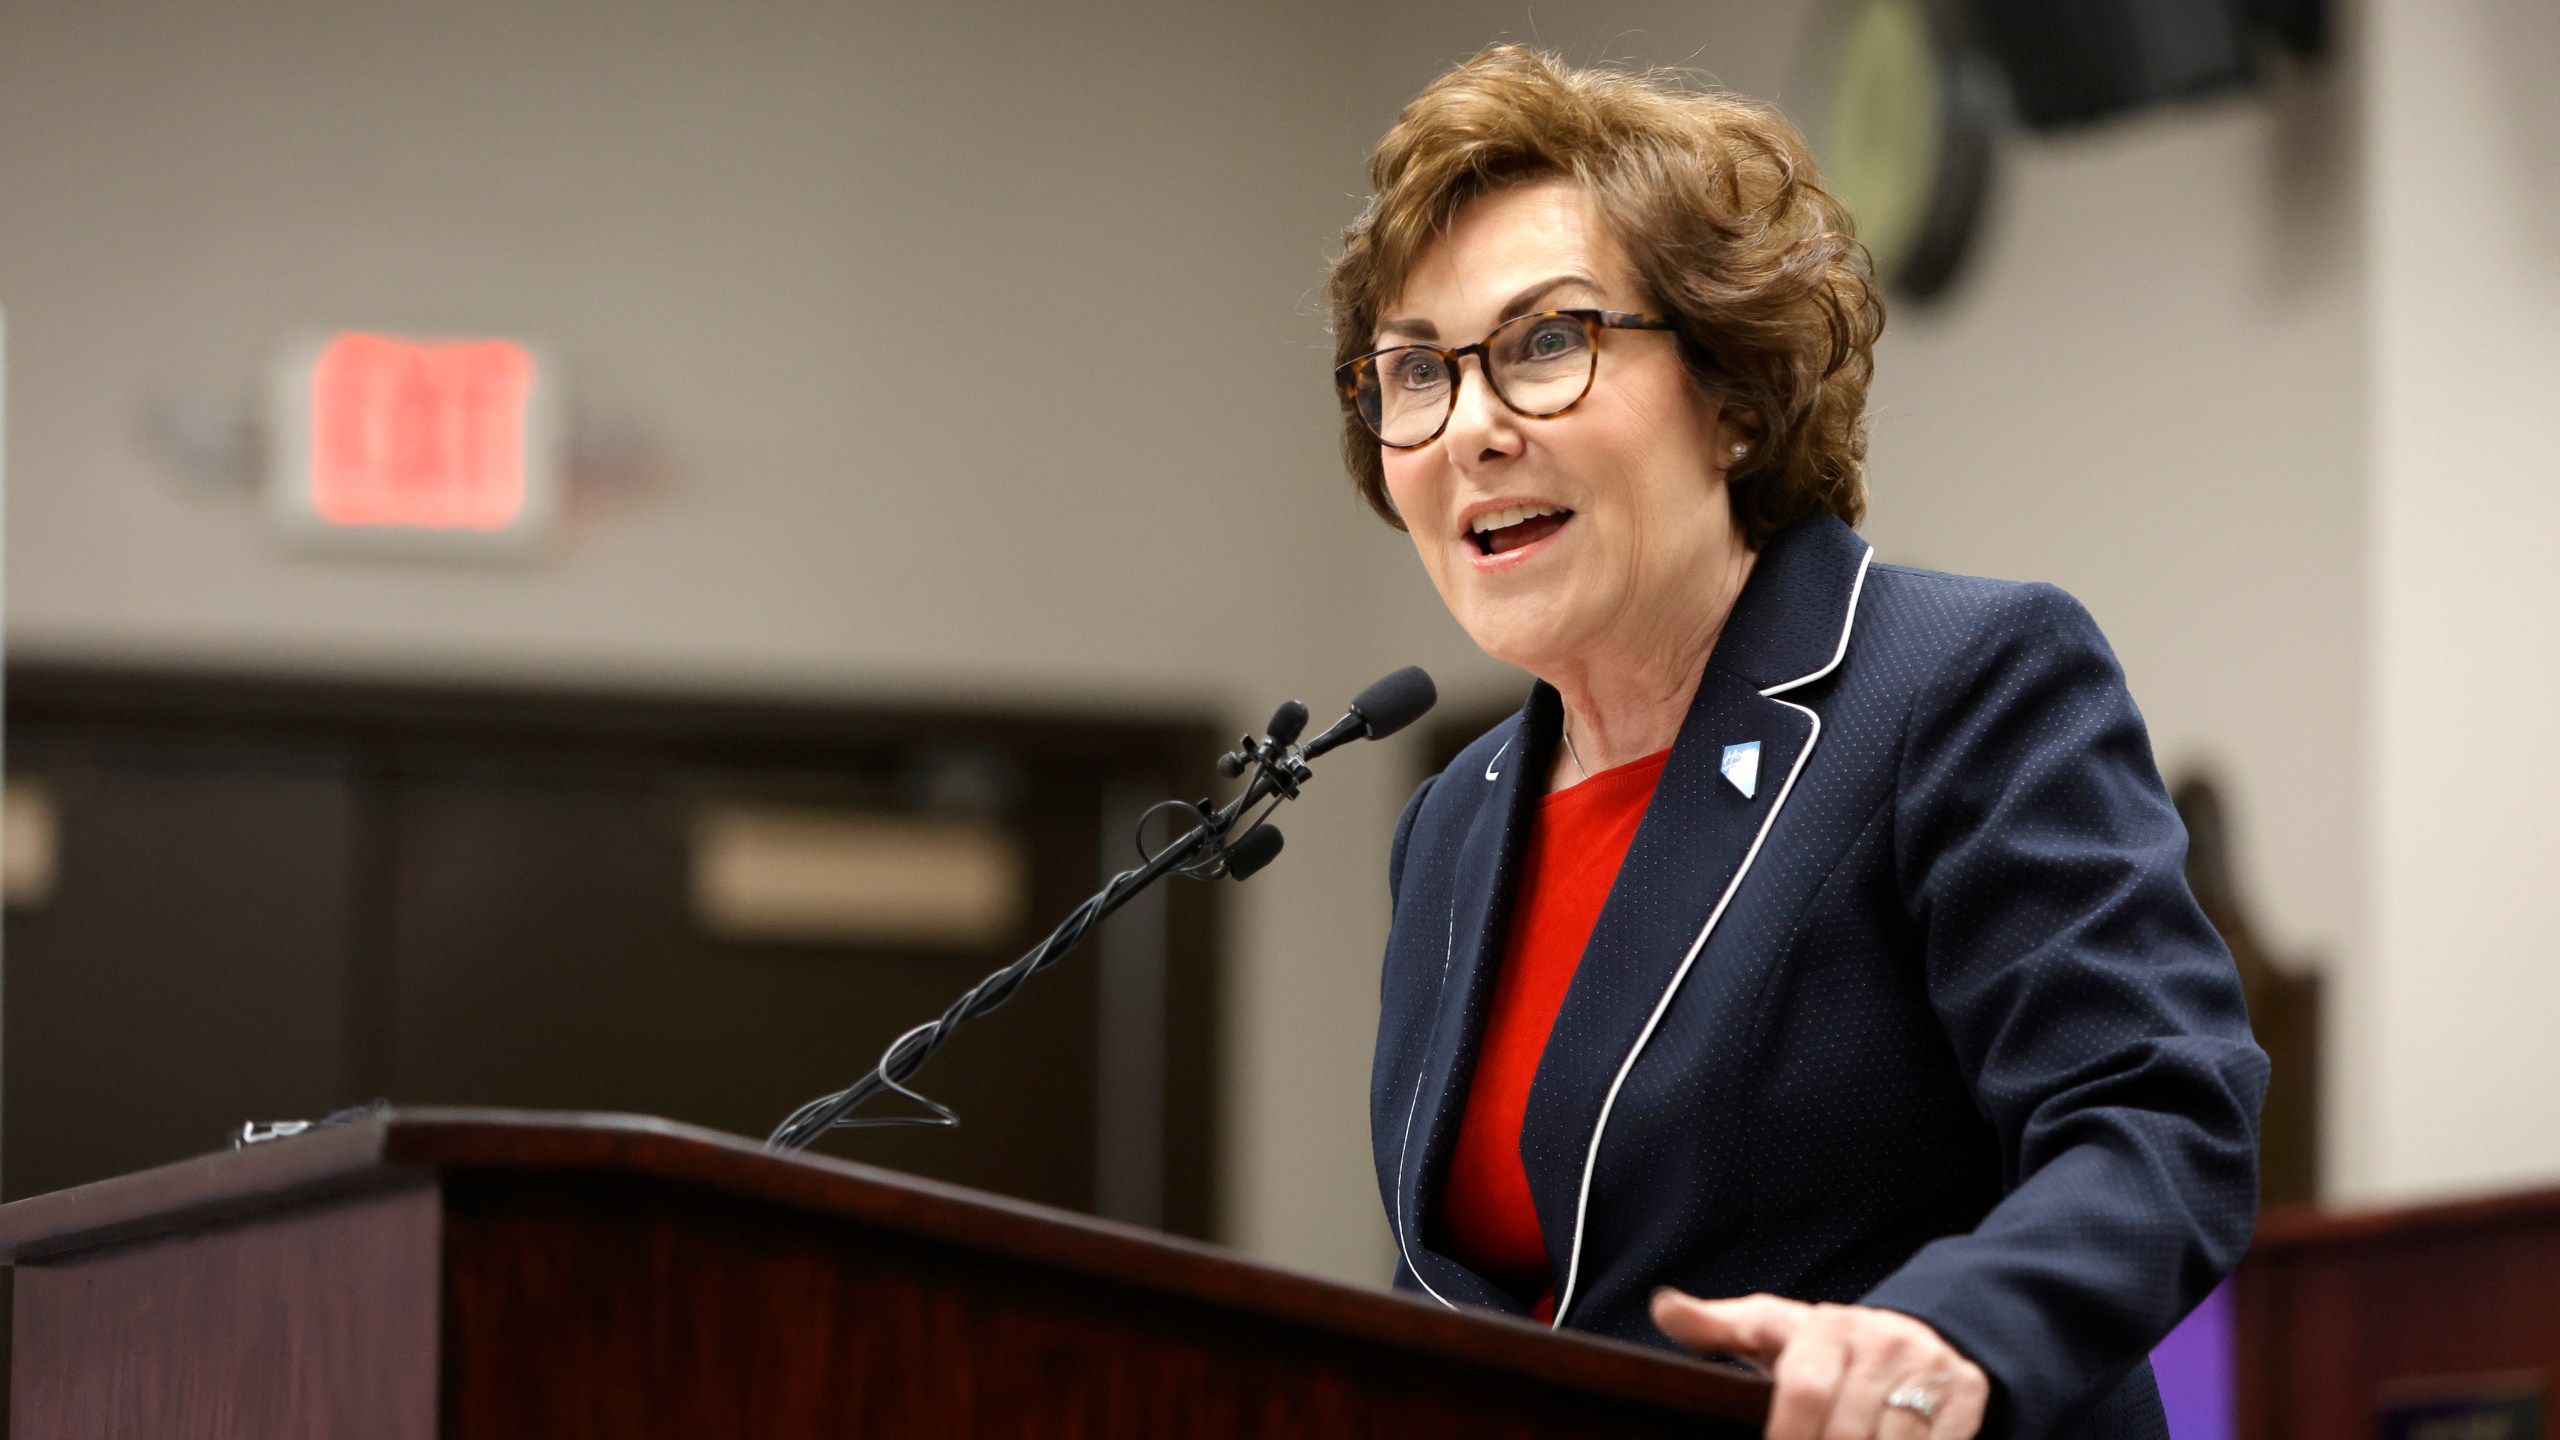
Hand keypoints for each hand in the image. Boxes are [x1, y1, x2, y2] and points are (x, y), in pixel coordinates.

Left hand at [1651, 1289, 1988, 1439]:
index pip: (1804, 1389)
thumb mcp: (1771, 1329)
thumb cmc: (1825, 1346)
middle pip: (1848, 1429)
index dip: (1789, 1436)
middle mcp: (1881, 1340)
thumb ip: (1717, 1327)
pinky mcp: (1966, 1394)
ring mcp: (1928, 1367)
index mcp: (1825, 1326)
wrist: (1915, 1335)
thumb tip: (1663, 1305)